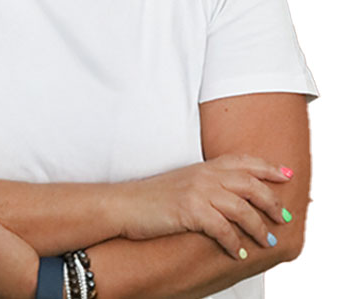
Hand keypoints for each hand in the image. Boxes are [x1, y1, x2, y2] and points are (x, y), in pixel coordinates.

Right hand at [117, 154, 291, 258]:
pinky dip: (234, 242)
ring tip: (267, 241)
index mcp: (205, 166)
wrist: (126, 205)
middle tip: (284, 217)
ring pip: (241, 208)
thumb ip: (209, 183)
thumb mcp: (185, 182)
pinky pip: (222, 228)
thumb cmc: (154, 197)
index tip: (287, 174)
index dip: (268, 167)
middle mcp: (205, 175)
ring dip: (258, 227)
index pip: (244, 161)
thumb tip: (233, 197)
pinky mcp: (190, 210)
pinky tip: (238, 252)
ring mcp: (198, 191)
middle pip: (250, 184)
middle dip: (271, 201)